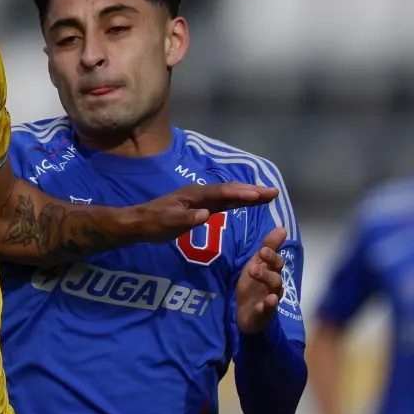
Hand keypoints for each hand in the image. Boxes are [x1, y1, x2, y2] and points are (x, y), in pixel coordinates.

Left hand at [133, 182, 277, 242]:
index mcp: (195, 194)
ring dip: (248, 194)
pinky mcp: (201, 206)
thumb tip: (206, 214)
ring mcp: (201, 199)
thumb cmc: (153, 223)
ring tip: (268, 196)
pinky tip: (248, 202)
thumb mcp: (167, 223)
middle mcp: (200, 193)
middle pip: (230, 190)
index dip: (241, 193)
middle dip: (252, 190)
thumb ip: (186, 219)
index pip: (222, 192)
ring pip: (229, 194)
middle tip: (274, 192)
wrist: (140, 222)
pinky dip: (238, 200)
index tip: (260, 195)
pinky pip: (224, 201)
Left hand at [235, 227, 286, 333]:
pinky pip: (267, 310)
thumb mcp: (256, 264)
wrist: (246, 313)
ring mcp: (270, 300)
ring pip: (274, 291)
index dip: (271, 255)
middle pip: (276, 276)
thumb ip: (268, 247)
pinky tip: (268, 302)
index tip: (263, 249)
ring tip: (254, 272)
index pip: (276, 262)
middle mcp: (274, 286)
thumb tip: (282, 228)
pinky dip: (268, 306)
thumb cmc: (253, 285)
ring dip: (266, 280)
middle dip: (268, 268)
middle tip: (255, 262)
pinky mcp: (264, 314)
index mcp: (272, 273)